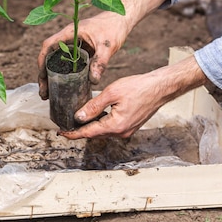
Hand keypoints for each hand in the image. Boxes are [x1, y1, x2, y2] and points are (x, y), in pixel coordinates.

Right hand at [37, 0, 169, 99]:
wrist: (122, 18)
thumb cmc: (114, 27)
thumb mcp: (107, 46)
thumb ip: (100, 62)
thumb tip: (93, 81)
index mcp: (70, 32)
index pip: (48, 46)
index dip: (42, 61)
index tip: (41, 77)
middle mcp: (68, 38)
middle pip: (49, 56)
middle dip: (44, 75)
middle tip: (44, 93)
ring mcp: (73, 44)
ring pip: (57, 60)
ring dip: (52, 76)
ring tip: (50, 94)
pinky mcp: (80, 49)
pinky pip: (68, 62)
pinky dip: (64, 74)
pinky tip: (65, 86)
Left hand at [59, 55, 207, 138]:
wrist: (160, 88)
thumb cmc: (138, 87)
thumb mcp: (111, 93)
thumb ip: (93, 107)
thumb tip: (78, 117)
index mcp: (116, 126)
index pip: (88, 133)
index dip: (73, 133)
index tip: (61, 132)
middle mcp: (121, 132)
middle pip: (95, 134)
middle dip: (80, 130)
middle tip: (65, 125)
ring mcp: (127, 131)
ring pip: (103, 131)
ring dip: (90, 127)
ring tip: (76, 121)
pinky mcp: (130, 126)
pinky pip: (111, 128)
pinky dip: (100, 123)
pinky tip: (94, 116)